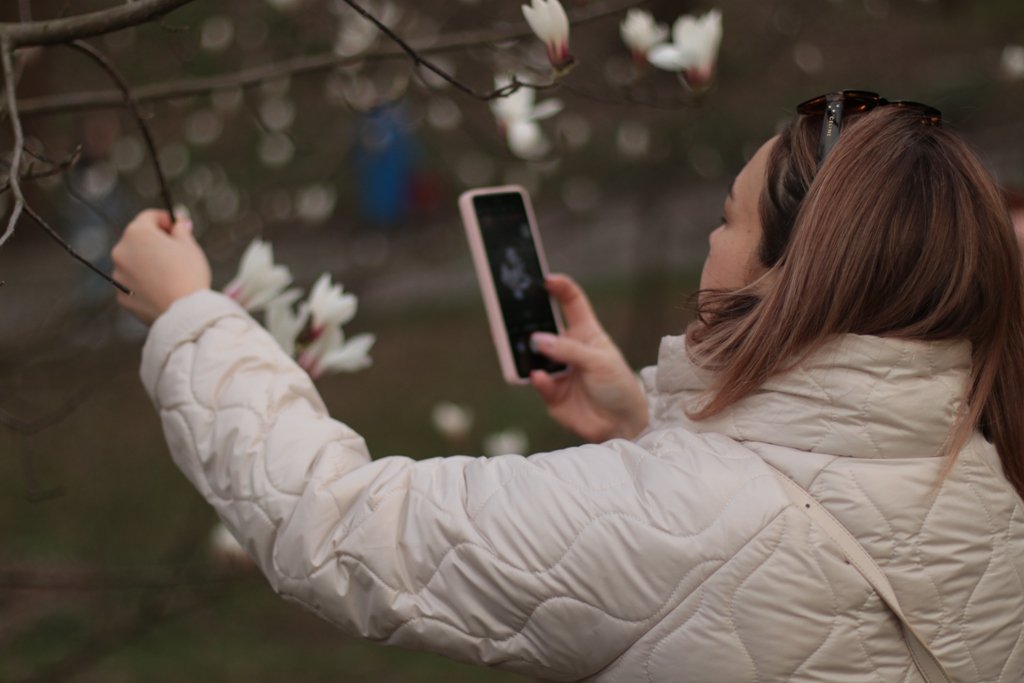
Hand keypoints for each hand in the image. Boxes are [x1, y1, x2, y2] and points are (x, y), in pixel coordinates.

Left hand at [111, 209, 211, 324]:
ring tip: (170, 276)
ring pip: (133, 263)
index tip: (177, 227)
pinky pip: (133, 284)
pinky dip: (144, 284)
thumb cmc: (189, 274)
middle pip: (138, 240)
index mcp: (137, 233)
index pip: (149, 217)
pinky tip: (162, 290)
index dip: (165, 220)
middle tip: (176, 252)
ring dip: (147, 264)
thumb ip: (180, 230)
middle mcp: (121, 251)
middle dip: (154, 243)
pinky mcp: (121, 296)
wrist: (184, 313)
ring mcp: (118, 275)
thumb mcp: (190, 246)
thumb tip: (178, 223)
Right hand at [529, 274, 648, 441]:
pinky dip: (537, 379)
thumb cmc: (619, 387)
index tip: (546, 279)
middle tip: (513, 309)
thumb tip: (538, 339)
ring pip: (535, 355)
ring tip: (524, 343)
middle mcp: (568, 349)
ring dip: (527, 349)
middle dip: (529, 317)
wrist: (622, 426)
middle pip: (545, 326)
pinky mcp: (551, 393)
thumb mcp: (601, 362)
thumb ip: (570, 350)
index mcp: (586, 333)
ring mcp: (558, 370)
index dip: (560, 288)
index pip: (571, 303)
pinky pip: (538, 382)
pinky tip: (539, 376)